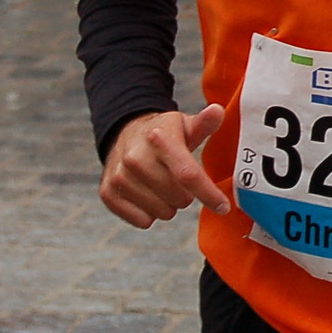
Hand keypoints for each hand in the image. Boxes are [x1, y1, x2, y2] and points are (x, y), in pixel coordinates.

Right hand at [99, 105, 229, 228]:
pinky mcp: (108, 193)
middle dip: (188, 195)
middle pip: (179, 198)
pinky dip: (150, 214)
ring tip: (163, 186)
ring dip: (169, 205)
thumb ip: (204, 123)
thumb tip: (218, 111)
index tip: (224, 207)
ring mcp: (119, 176)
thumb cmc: (164, 133)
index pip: (187, 174)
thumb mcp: (184, 124)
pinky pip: (142, 221)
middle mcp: (136, 158)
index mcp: (160, 139)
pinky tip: (148, 195)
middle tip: (181, 181)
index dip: (208, 194)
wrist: (125, 133)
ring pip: (162, 212)